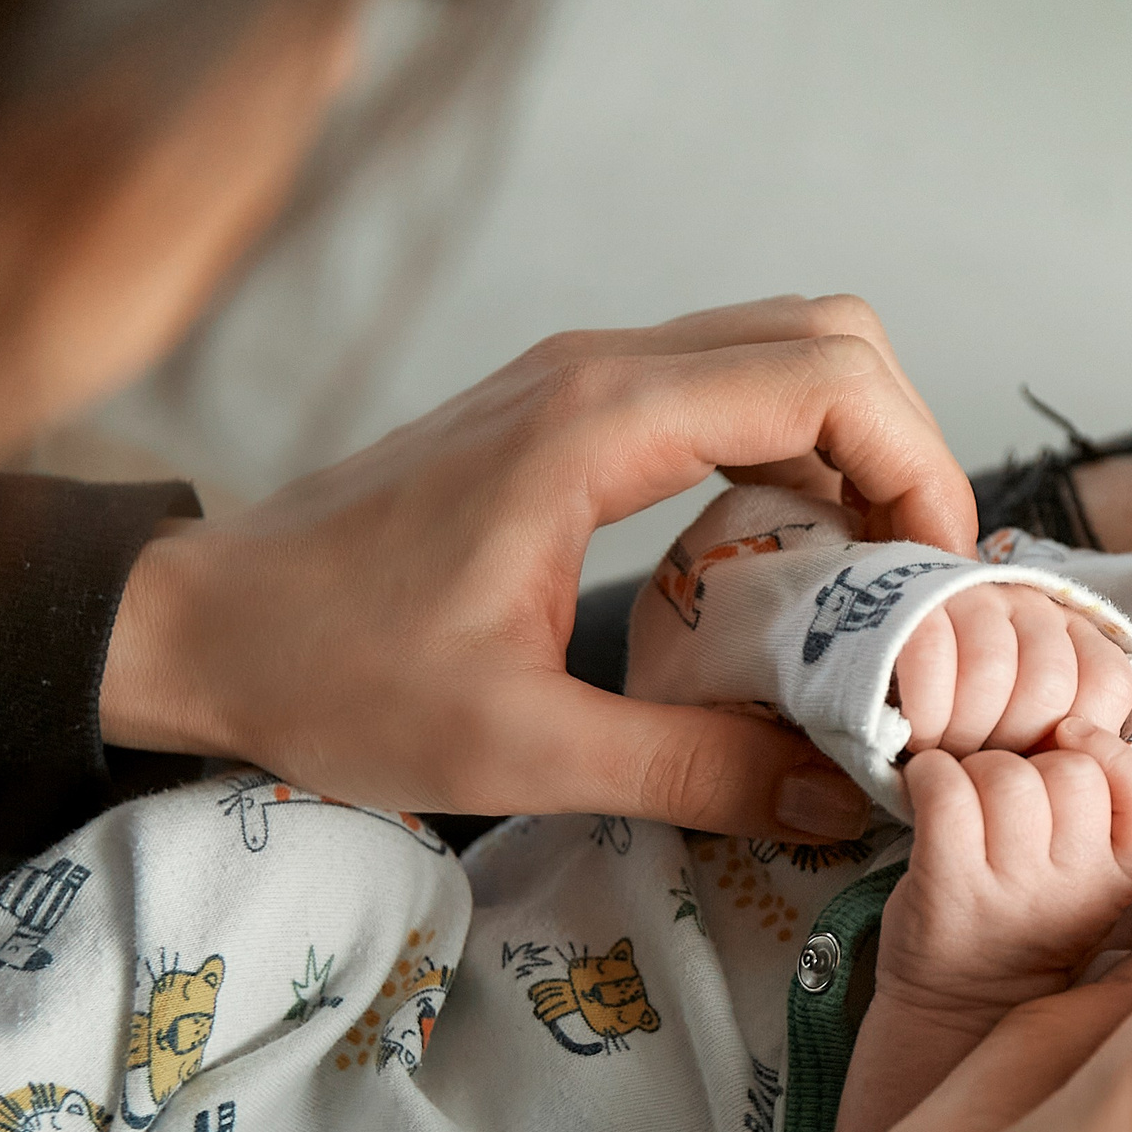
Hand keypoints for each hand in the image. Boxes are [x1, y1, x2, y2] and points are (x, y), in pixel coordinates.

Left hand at [100, 295, 973, 836]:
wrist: (194, 624)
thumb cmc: (329, 675)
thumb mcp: (521, 750)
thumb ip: (693, 770)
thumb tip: (834, 796)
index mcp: (599, 425)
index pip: (826, 377)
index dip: (918, 465)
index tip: (937, 575)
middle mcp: (600, 369)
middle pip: (826, 335)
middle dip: (904, 445)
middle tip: (914, 576)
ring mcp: (577, 377)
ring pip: (776, 349)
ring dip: (847, 445)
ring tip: (860, 578)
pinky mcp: (561, 407)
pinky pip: (717, 389)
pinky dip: (782, 451)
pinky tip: (774, 561)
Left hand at [885, 718, 1131, 1018]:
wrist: (961, 1003)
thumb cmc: (1025, 917)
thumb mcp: (1089, 877)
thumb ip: (1102, 812)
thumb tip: (1077, 717)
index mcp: (1124, 879)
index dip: (1112, 755)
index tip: (1072, 747)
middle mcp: (1077, 888)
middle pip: (1071, 770)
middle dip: (1031, 761)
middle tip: (1006, 793)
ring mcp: (1014, 891)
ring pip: (1008, 776)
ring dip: (975, 768)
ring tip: (966, 799)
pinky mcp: (950, 888)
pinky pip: (947, 790)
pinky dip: (929, 776)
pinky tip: (926, 791)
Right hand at [892, 583, 1131, 755]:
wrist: (883, 663)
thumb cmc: (967, 721)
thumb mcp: (1027, 734)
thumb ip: (1064, 745)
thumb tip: (1087, 769)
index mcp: (1074, 636)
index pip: (1107, 681)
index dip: (1073, 739)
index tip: (1036, 764)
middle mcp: (1033, 606)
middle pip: (1049, 684)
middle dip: (1012, 743)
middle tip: (984, 767)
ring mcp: (975, 598)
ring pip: (990, 671)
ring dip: (965, 731)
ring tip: (949, 754)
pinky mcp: (917, 603)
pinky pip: (930, 658)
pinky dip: (926, 712)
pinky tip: (919, 735)